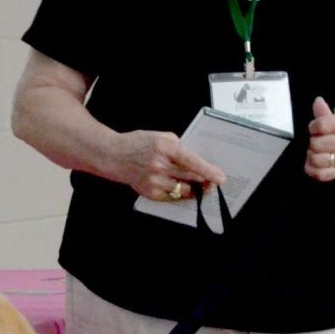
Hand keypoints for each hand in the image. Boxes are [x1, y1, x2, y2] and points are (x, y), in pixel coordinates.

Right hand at [112, 130, 226, 201]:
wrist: (114, 156)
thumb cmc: (138, 143)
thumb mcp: (159, 136)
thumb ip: (177, 147)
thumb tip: (193, 161)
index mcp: (165, 148)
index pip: (192, 161)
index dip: (209, 171)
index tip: (221, 178)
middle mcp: (160, 166)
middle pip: (190, 178)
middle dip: (205, 182)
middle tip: (214, 183)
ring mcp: (154, 181)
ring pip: (183, 190)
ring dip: (194, 189)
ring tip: (200, 187)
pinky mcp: (150, 192)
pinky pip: (172, 197)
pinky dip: (180, 194)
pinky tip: (184, 190)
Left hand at [305, 97, 334, 181]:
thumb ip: (328, 111)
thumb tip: (317, 103)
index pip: (322, 125)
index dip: (313, 126)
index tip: (314, 127)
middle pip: (317, 144)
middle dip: (312, 141)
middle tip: (316, 140)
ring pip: (318, 160)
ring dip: (311, 155)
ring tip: (315, 151)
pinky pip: (323, 174)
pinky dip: (313, 170)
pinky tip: (313, 164)